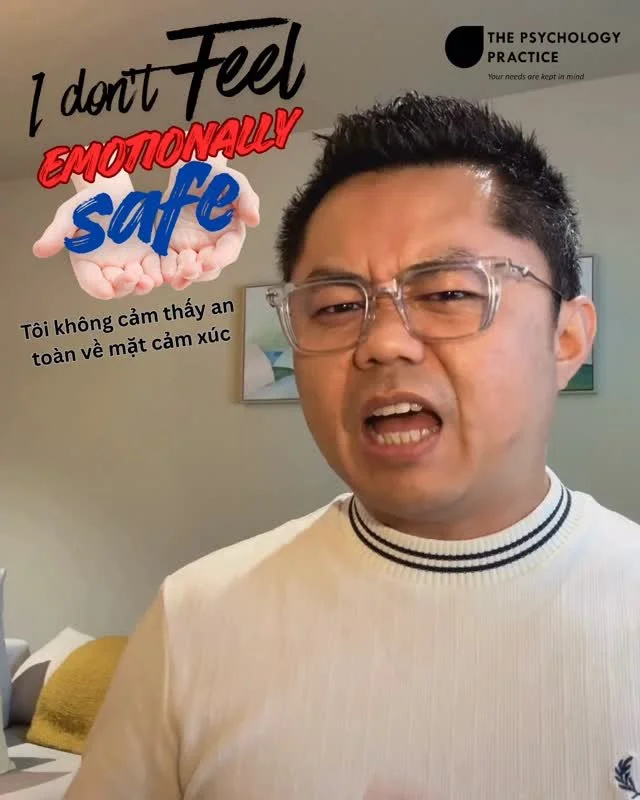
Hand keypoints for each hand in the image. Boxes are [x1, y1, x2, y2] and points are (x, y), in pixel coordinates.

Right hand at [33, 172, 162, 299]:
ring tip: (148, 280)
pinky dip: (158, 275)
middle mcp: (108, 269)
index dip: (98, 288)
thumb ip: (56, 233)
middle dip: (124, 286)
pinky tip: (164, 273)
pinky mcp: (148, 258)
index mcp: (87, 263)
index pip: (91, 282)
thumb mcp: (70, 214)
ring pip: (136, 284)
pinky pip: (154, 272)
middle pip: (116, 287)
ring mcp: (129, 265)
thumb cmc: (88, 202)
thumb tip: (38, 251)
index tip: (106, 291)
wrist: (114, 191)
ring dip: (143, 285)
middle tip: (132, 277)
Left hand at [160, 154, 259, 290]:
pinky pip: (171, 264)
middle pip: (209, 269)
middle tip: (188, 270)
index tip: (208, 261)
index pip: (228, 252)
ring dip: (182, 276)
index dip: (219, 259)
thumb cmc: (216, 177)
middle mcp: (213, 247)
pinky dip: (166, 271)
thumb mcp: (234, 182)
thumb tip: (254, 220)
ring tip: (174, 276)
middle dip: (199, 272)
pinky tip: (161, 274)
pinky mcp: (174, 248)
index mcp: (230, 236)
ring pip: (190, 271)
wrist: (190, 172)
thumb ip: (247, 199)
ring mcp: (193, 249)